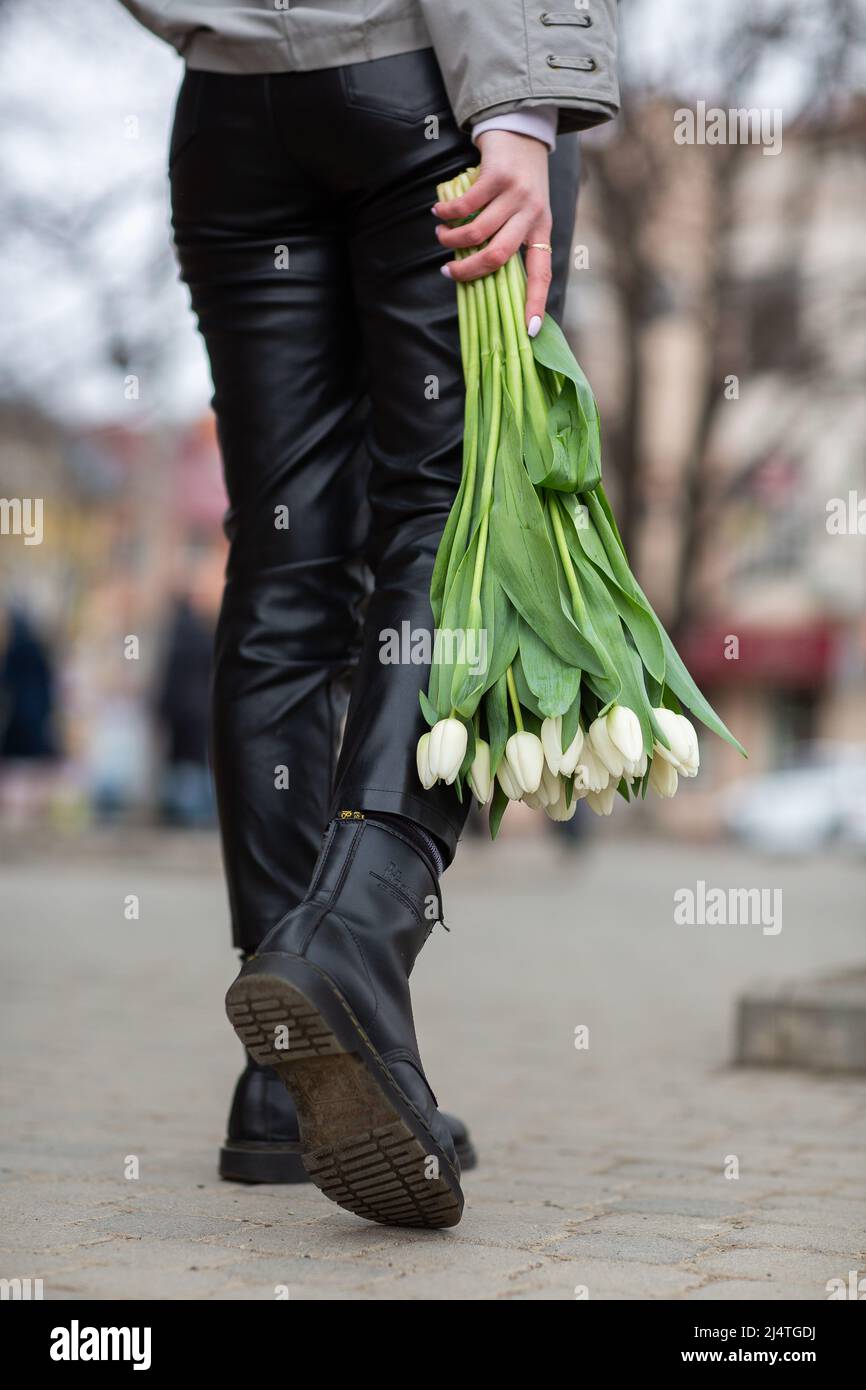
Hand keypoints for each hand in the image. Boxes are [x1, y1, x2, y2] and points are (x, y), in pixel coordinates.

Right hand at [432, 129, 551, 335]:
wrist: (521, 130)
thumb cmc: (518, 179)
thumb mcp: (524, 210)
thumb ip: (509, 236)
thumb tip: (479, 269)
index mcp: (542, 230)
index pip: (542, 273)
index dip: (535, 302)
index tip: (529, 331)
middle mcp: (533, 214)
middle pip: (499, 256)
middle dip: (469, 271)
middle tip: (449, 271)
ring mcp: (516, 194)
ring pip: (478, 232)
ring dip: (452, 238)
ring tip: (441, 235)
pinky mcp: (498, 175)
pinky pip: (466, 205)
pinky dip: (447, 213)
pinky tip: (439, 212)